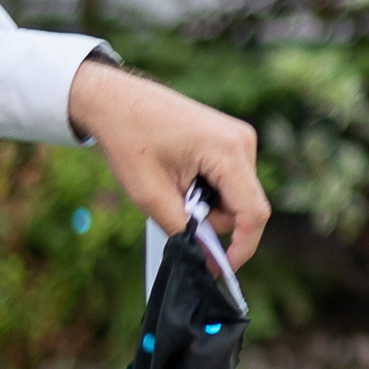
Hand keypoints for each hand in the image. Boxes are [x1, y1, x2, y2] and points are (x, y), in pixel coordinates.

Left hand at [68, 63, 267, 265]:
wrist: (114, 100)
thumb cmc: (128, 140)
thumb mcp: (150, 196)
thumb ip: (183, 232)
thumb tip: (206, 261)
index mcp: (228, 151)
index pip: (253, 213)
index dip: (241, 247)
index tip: (219, 268)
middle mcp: (243, 141)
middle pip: (245, 206)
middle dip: (213, 220)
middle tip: (174, 209)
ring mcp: (240, 137)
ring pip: (237, 195)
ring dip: (209, 204)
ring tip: (173, 187)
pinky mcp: (232, 138)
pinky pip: (231, 180)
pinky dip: (209, 189)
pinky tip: (183, 176)